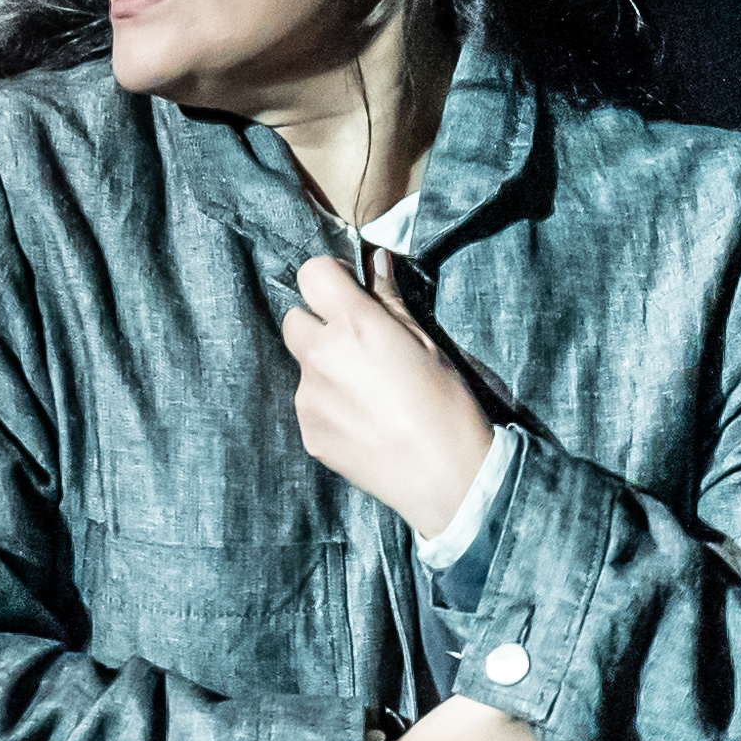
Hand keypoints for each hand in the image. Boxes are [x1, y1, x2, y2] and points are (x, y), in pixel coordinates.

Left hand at [281, 251, 493, 535]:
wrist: (445, 478)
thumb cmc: (446, 406)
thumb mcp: (426, 344)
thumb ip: (390, 301)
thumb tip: (375, 262)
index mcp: (354, 325)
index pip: (311, 274)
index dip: (329, 279)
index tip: (348, 293)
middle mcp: (321, 356)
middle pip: (293, 320)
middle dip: (318, 324)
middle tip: (355, 345)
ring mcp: (309, 398)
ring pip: (302, 366)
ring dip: (324, 368)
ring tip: (366, 394)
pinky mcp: (308, 432)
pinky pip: (309, 405)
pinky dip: (328, 405)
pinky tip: (362, 422)